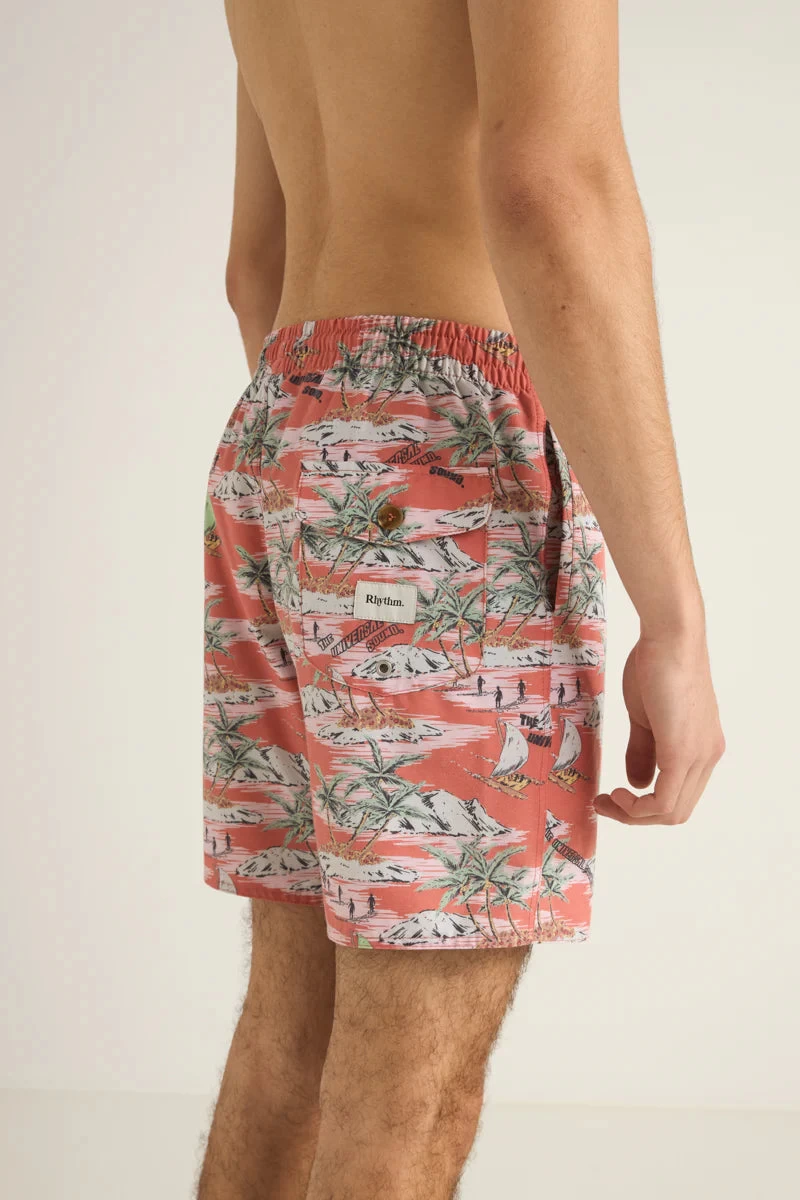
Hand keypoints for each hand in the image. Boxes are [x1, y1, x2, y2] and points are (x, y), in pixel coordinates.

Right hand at [594, 632, 724, 825]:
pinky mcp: (683, 752)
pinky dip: (637, 808)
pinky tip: (617, 793)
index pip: (678, 796)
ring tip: (606, 800)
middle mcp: (707, 756)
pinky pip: (664, 800)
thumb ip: (643, 751)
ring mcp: (699, 756)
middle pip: (676, 811)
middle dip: (636, 816)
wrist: (670, 637)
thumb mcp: (645, 717)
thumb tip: (637, 782)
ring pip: (672, 811)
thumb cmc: (657, 665)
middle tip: (604, 803)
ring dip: (634, 815)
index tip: (613, 795)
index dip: (645, 806)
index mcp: (701, 748)